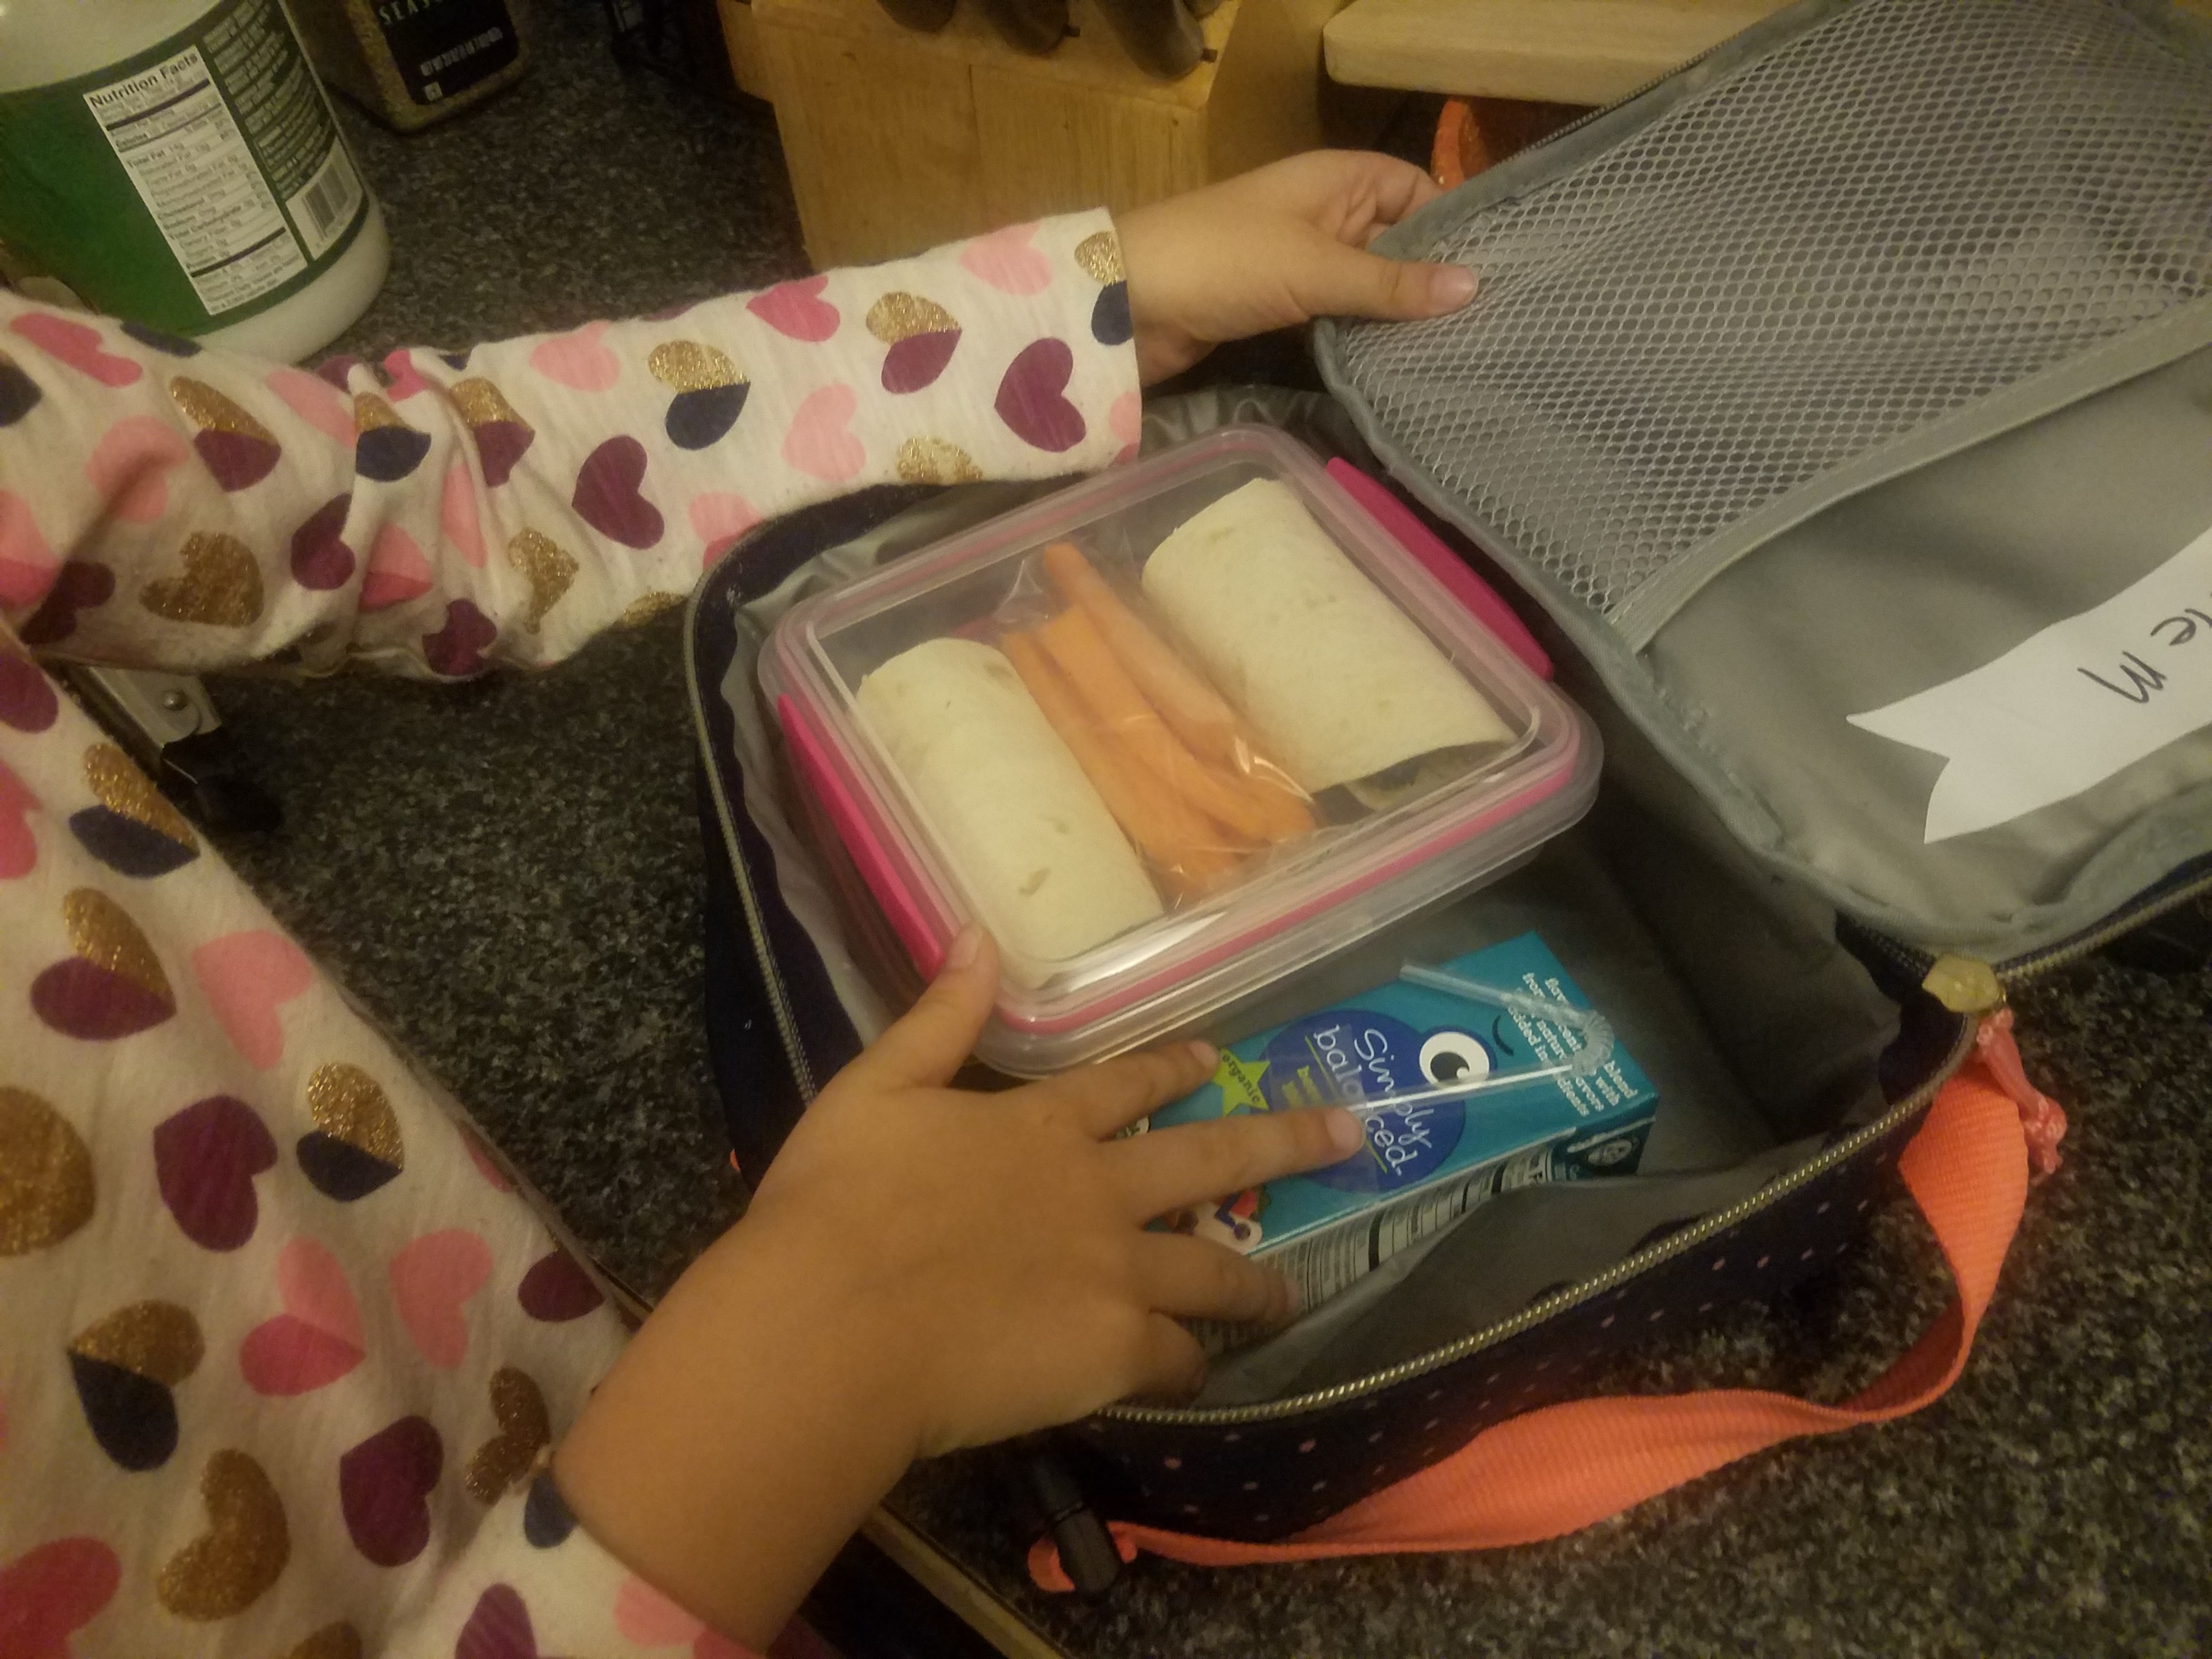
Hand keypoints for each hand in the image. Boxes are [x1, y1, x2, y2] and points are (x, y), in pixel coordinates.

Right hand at [554, 929, 1360, 1644]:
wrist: (832, 1325)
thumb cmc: (835, 1205)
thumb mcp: (873, 1089)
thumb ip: (935, 1019)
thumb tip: (976, 934)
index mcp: (1040, 1126)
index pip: (1127, 1084)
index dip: (1173, 1067)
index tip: (1216, 1054)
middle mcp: (1098, 1190)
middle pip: (1212, 1156)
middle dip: (1285, 1139)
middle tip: (1349, 1133)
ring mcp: (1116, 1272)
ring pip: (1216, 1271)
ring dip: (1258, 1281)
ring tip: (1293, 1293)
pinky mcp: (1113, 1350)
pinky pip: (1176, 1357)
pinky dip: (1191, 1363)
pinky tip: (1200, 1371)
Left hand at [1116, 149, 1475, 384]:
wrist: (1127, 303)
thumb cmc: (1224, 261)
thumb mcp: (1316, 268)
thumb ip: (1391, 284)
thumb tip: (1474, 287)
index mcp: (1338, 179)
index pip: (1417, 190)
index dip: (1452, 225)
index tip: (1496, 272)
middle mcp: (1325, 213)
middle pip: (1397, 242)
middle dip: (1431, 280)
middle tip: (1488, 327)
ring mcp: (1300, 261)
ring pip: (1367, 286)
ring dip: (1397, 317)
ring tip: (1456, 354)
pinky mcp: (1280, 307)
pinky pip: (1337, 317)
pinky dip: (1361, 338)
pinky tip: (1398, 368)